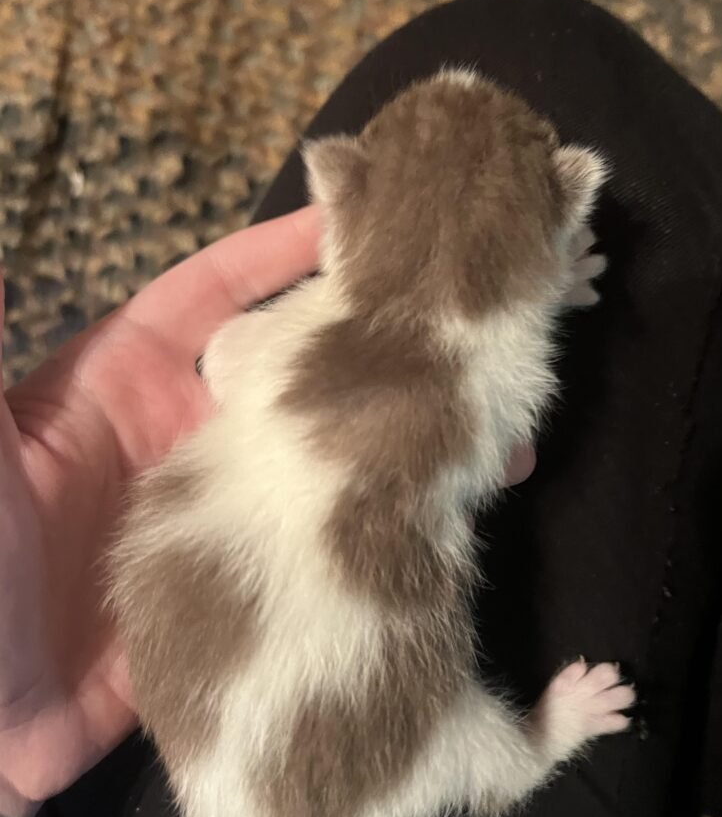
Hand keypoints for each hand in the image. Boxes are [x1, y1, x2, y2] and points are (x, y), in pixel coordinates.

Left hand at [0, 203, 536, 816]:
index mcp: (125, 390)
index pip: (216, 299)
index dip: (279, 254)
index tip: (361, 225)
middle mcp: (188, 441)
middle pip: (294, 375)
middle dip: (373, 351)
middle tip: (468, 341)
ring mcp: (226, 519)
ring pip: (328, 461)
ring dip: (402, 449)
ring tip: (500, 442)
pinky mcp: (250, 591)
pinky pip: (327, 549)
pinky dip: (388, 534)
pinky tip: (453, 528)